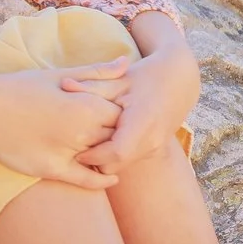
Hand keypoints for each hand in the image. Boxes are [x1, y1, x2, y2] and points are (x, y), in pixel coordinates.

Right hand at [0, 65, 124, 190]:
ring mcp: (68, 152)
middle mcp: (82, 131)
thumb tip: (127, 63)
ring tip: (109, 149)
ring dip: (109, 155)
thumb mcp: (60, 75)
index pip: (122, 115)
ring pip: (104, 157)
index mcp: (86, 106)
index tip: (114, 113)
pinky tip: (109, 177)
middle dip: (117, 135)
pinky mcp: (53, 169)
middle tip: (115, 133)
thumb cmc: (22, 88)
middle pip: (116, 137)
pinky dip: (101, 180)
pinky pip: (86, 179)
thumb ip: (96, 72)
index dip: (121, 115)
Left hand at [79, 43, 197, 172]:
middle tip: (75, 146)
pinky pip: (128, 160)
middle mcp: (152, 141)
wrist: (179, 81)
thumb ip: (91, 85)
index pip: (115, 153)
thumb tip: (63, 84)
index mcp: (143, 123)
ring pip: (121, 166)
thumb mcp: (118, 79)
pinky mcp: (155, 151)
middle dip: (94, 160)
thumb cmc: (146, 77)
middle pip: (115, 165)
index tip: (73, 149)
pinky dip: (114, 155)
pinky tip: (103, 138)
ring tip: (88, 140)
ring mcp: (156, 149)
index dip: (92, 155)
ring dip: (103, 158)